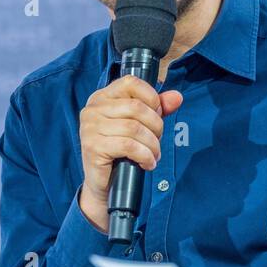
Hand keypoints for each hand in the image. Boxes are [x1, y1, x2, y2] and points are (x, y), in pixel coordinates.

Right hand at [77, 74, 182, 232]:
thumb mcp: (139, 125)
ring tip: (154, 154)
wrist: (103, 183)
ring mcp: (90, 128)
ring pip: (134, 128)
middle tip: (157, 140)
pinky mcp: (93, 147)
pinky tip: (147, 163)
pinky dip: (145, 156)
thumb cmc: (120, 151)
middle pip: (136, 107)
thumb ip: (156, 108)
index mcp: (101, 97)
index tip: (157, 115)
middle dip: (155, 126)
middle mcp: (92, 109)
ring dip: (152, 144)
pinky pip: (129, 146)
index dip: (151, 97)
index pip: (130, 82)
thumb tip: (177, 97)